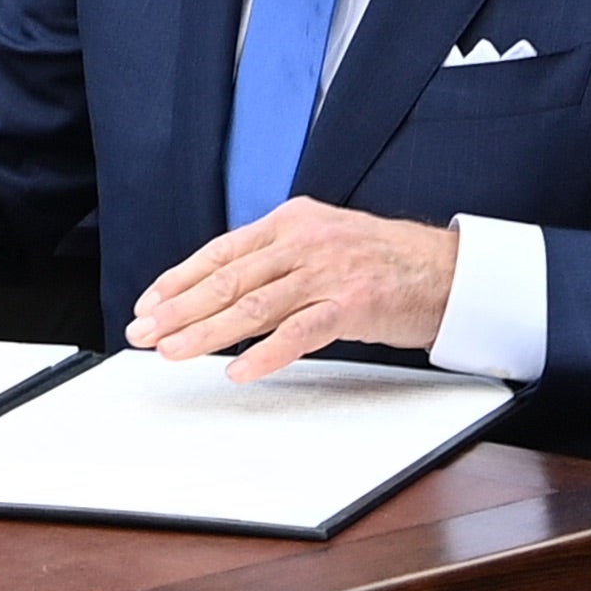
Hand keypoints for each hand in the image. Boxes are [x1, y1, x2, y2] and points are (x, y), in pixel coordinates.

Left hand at [124, 199, 458, 380]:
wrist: (446, 270)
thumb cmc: (383, 261)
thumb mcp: (324, 240)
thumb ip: (277, 257)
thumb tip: (223, 289)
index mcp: (293, 220)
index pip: (222, 251)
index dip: (179, 279)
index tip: (148, 304)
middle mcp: (306, 240)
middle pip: (229, 279)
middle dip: (178, 309)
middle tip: (144, 333)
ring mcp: (328, 271)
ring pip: (253, 306)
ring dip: (206, 332)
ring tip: (172, 351)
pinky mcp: (352, 303)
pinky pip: (298, 332)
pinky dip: (264, 353)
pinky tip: (237, 369)